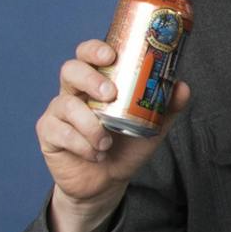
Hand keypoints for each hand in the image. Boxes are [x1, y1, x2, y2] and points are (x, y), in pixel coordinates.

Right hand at [38, 39, 190, 231]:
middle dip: (89, 78)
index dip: (95, 50)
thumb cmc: (127, 146)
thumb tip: (182, 86)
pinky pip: (59, 132)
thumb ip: (166, 107)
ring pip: (65, 104)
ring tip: (106, 142)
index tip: (110, 56)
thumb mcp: (151, 127)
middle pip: (70, 70)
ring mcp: (58, 112)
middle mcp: (75, 92)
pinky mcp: (48, 133)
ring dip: (89, 124)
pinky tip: (96, 154)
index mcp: (97, 82)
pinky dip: (81, 144)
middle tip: (109, 94)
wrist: (107, 181)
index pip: (88, 55)